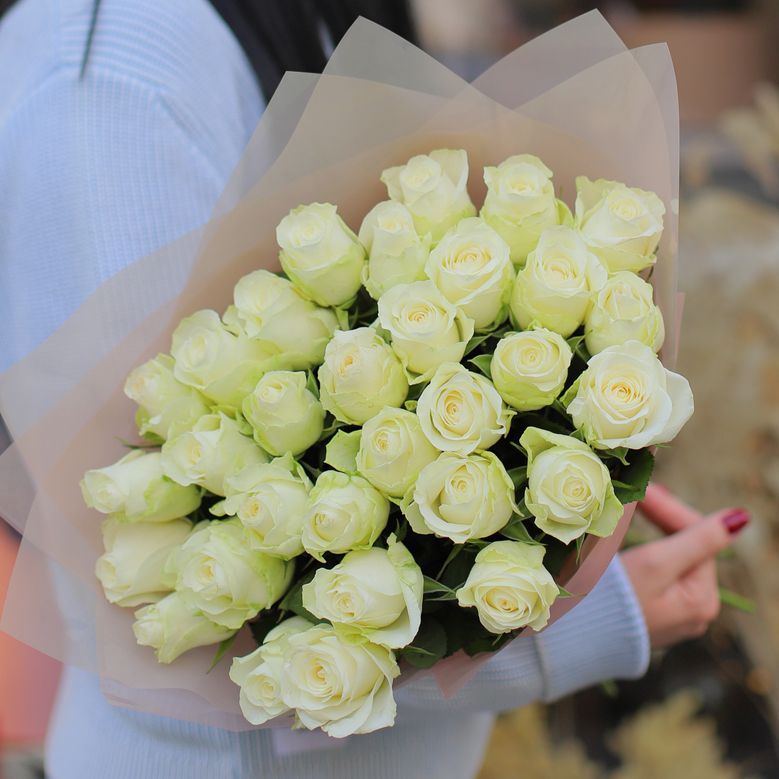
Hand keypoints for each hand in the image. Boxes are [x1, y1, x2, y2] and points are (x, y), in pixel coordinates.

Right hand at [621, 483, 748, 648]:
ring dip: (648, 532)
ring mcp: (670, 614)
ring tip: (627, 512)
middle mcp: (693, 610)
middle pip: (684, 547)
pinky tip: (621, 543)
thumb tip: (741, 518)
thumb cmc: (614, 602)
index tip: (642, 488)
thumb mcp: (657, 564)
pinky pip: (651, 574)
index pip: (697, 536)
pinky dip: (638, 553)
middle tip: (634, 494)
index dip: (669, 507)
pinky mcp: (645, 614)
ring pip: (667, 558)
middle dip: (661, 518)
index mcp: (702, 598)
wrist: (575, 638)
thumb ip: (698, 539)